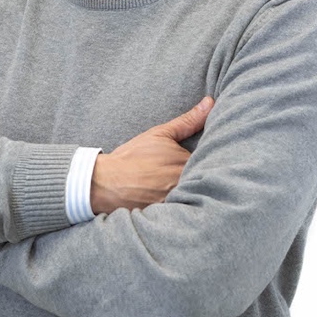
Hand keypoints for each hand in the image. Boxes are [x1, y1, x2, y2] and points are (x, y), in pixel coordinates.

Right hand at [90, 96, 212, 214]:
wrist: (106, 182)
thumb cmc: (133, 157)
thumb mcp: (160, 134)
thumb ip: (188, 121)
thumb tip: (210, 102)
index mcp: (186, 162)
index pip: (211, 161)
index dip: (208, 160)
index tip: (203, 159)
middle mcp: (185, 183)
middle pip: (204, 179)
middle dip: (201, 175)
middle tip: (181, 174)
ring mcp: (177, 200)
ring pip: (195, 194)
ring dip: (194, 191)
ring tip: (173, 186)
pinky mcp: (168, 214)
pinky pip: (183, 209)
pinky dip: (182, 204)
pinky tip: (174, 201)